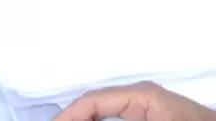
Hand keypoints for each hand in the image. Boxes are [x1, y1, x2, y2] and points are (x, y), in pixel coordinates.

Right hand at [55, 83, 211, 120]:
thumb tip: (88, 119)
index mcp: (140, 96)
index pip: (93, 101)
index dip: (68, 116)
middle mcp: (138, 99)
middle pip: (94, 109)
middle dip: (74, 120)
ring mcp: (143, 109)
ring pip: (103, 115)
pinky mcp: (147, 119)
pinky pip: (115, 119)